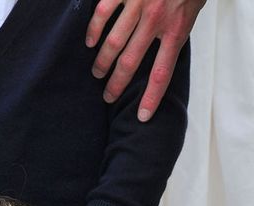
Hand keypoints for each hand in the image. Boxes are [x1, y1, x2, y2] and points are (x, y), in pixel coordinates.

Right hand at [86, 0, 204, 121]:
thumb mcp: (193, 8)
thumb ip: (177, 29)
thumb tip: (164, 51)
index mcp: (177, 27)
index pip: (163, 71)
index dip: (152, 97)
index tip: (142, 117)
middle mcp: (156, 20)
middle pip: (131, 63)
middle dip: (116, 84)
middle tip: (107, 97)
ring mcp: (138, 4)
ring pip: (113, 42)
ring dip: (102, 62)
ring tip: (96, 73)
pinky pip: (103, 14)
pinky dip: (94, 30)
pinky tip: (89, 42)